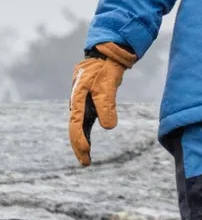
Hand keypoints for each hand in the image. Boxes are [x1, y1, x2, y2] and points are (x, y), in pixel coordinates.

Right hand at [68, 43, 137, 166]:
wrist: (106, 55)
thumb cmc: (106, 69)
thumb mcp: (108, 86)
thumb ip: (107, 105)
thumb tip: (108, 128)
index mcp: (78, 99)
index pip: (76, 125)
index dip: (80, 140)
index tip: (86, 152)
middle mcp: (76, 103)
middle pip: (74, 129)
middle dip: (78, 146)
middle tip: (85, 163)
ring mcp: (82, 103)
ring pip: (78, 126)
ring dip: (81, 141)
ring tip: (86, 158)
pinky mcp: (89, 102)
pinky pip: (84, 121)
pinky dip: (85, 132)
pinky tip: (87, 142)